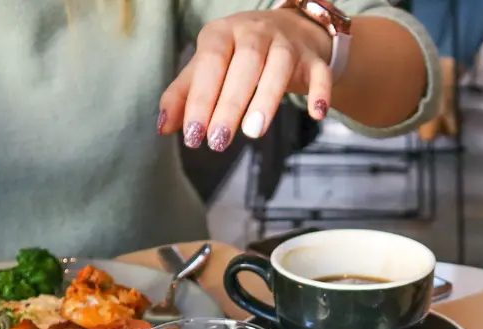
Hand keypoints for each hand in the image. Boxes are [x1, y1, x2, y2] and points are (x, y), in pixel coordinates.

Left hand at [158, 9, 332, 151]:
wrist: (290, 31)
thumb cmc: (239, 56)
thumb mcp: (209, 67)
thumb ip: (185, 94)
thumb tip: (162, 127)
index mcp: (222, 33)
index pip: (210, 63)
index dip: (201, 99)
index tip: (194, 136)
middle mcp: (255, 32)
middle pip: (244, 65)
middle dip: (230, 104)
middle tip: (219, 142)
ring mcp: (287, 44)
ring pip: (278, 67)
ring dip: (267, 98)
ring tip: (254, 132)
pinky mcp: (313, 60)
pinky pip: (319, 74)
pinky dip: (320, 91)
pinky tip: (316, 113)